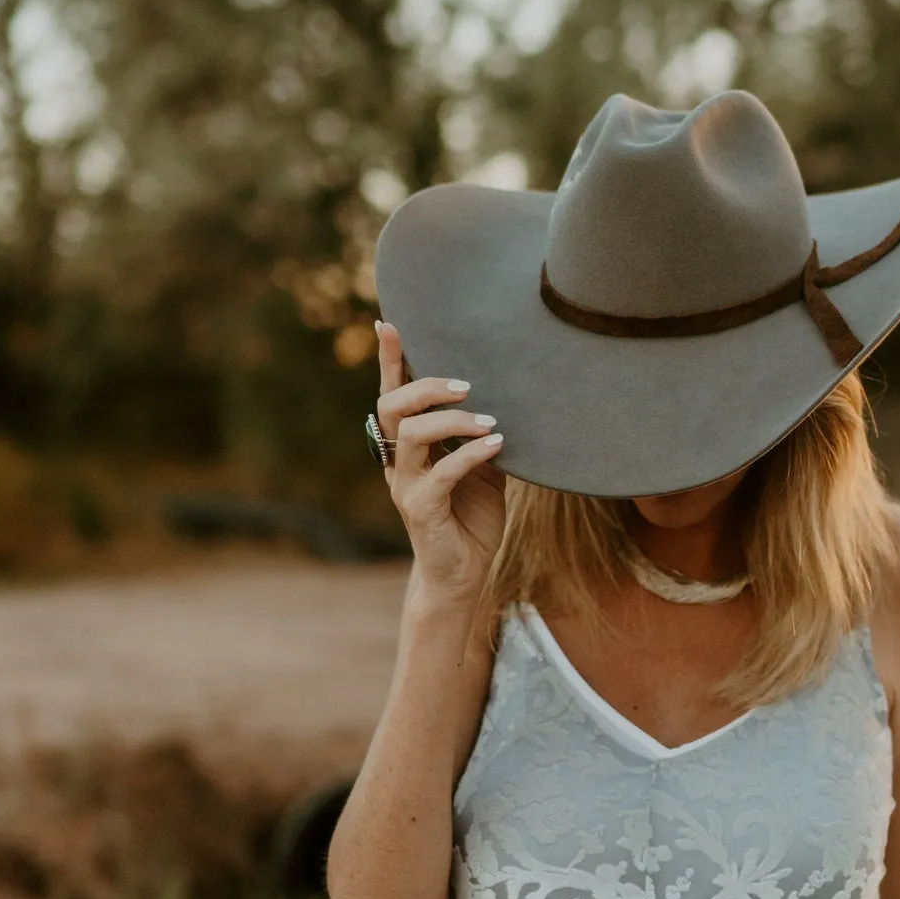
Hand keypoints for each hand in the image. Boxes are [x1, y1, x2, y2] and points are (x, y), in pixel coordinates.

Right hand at [375, 322, 506, 607]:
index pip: (393, 396)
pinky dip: (470, 454)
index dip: (390, 361)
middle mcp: (400, 462)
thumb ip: (482, 434)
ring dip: (453, 421)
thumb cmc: (472, 518)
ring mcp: (407, 486)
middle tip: (468, 386)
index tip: (389, 323)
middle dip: (426, 387)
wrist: (464, 575)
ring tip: (490, 420)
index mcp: (410, 447)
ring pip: (412, 436)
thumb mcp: (483, 468)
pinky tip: (498, 445)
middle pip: (392, 407)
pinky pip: (441, 474)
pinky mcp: (422, 511)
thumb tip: (510, 395)